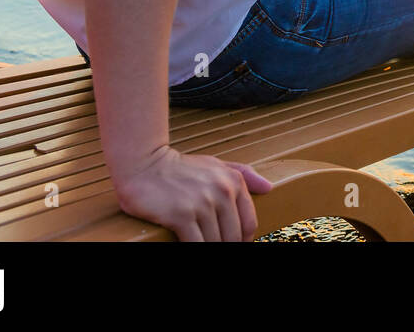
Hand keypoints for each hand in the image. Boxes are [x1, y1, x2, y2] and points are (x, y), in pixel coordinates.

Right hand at [113, 145, 272, 240]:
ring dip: (212, 249)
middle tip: (218, 246)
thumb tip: (269, 188)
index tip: (235, 245)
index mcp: (233, 182)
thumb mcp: (216, 164)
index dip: (242, 241)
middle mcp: (222, 192)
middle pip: (233, 237)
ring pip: (215, 243)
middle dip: (227, 246)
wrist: (144, 164)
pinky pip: (196, 244)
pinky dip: (196, 250)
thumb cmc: (179, 167)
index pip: (248, 223)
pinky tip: (192, 248)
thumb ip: (243, 174)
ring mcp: (203, 204)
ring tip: (205, 246)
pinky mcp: (182, 215)